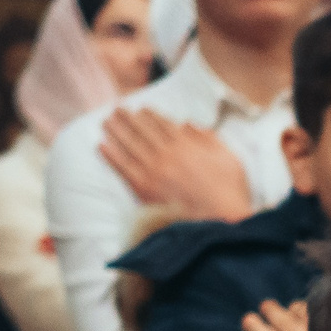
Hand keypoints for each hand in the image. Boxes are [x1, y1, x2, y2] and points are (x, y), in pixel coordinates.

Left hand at [99, 108, 254, 220]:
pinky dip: (110, 155)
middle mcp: (167, 152)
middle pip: (142, 129)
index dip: (149, 114)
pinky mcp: (144, 187)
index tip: (141, 109)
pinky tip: (101, 146)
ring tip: (106, 122)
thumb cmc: (229, 192)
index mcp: (187, 144)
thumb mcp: (228, 157)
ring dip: (115, 130)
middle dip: (128, 117)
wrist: (221, 221)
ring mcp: (153, 169)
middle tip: (117, 109)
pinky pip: (122, 167)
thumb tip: (187, 123)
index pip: (162, 123)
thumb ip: (208, 137)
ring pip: (129, 144)